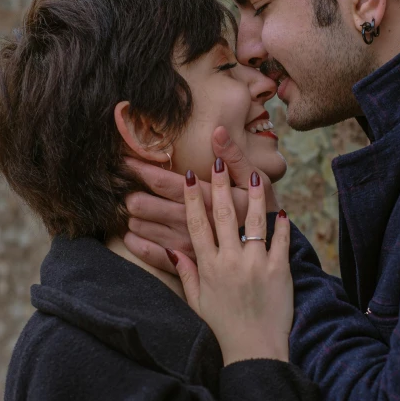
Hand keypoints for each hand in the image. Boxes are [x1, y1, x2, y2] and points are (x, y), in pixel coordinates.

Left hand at [124, 126, 277, 272]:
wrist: (280, 256)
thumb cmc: (267, 211)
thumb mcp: (257, 181)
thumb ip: (235, 158)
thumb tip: (217, 132)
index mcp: (219, 202)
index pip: (178, 185)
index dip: (151, 173)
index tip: (129, 161)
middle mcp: (208, 226)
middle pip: (166, 210)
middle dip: (140, 199)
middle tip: (118, 189)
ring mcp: (203, 251)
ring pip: (163, 234)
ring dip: (141, 222)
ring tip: (123, 210)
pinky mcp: (200, 268)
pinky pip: (167, 261)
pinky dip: (146, 250)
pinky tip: (130, 238)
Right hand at [169, 160, 291, 365]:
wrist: (254, 350)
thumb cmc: (223, 328)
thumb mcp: (197, 301)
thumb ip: (186, 272)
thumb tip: (171, 248)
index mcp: (208, 266)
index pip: (196, 224)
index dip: (191, 198)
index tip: (189, 176)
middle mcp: (230, 260)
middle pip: (222, 214)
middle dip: (218, 185)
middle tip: (217, 162)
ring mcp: (256, 264)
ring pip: (253, 221)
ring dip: (252, 195)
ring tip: (252, 175)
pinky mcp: (279, 270)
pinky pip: (281, 240)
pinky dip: (282, 224)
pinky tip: (282, 210)